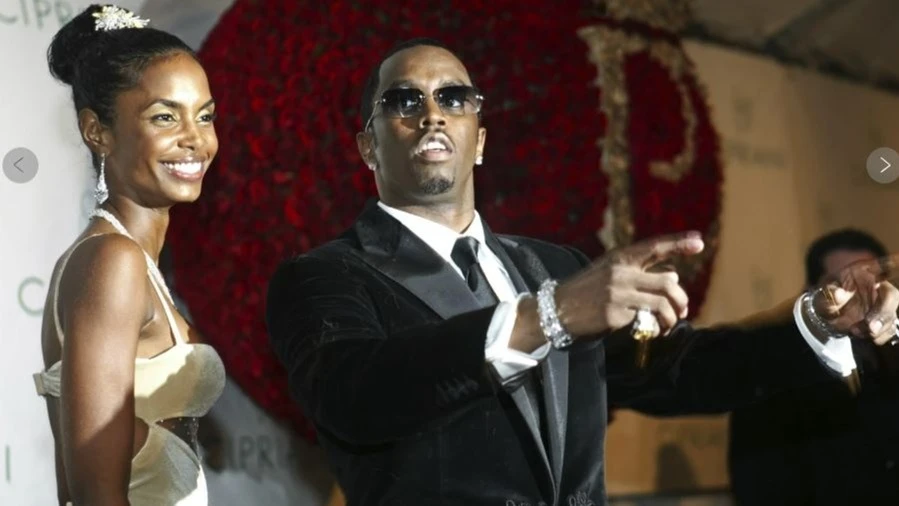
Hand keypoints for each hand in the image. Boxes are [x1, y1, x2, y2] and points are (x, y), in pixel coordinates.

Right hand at [556, 231, 704, 338]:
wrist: (557, 308)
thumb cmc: (588, 289)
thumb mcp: (610, 270)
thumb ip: (639, 271)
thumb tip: (673, 276)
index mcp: (620, 258)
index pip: (654, 246)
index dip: (679, 243)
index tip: (700, 242)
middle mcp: (621, 272)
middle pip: (667, 281)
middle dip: (681, 298)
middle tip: (683, 310)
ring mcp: (618, 294)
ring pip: (662, 303)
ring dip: (673, 316)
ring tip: (670, 324)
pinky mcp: (614, 314)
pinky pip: (646, 320)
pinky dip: (657, 327)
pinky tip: (656, 331)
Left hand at [814, 254, 898, 344]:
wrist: (829, 311)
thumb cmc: (830, 293)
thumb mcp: (826, 290)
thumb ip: (831, 292)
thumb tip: (837, 294)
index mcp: (867, 273)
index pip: (884, 266)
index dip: (893, 263)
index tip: (898, 259)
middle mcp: (880, 288)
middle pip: (892, 296)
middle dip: (883, 312)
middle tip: (870, 327)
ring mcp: (883, 305)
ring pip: (892, 316)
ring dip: (879, 327)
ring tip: (857, 331)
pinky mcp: (883, 321)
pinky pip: (890, 329)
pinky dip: (881, 336)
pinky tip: (867, 337)